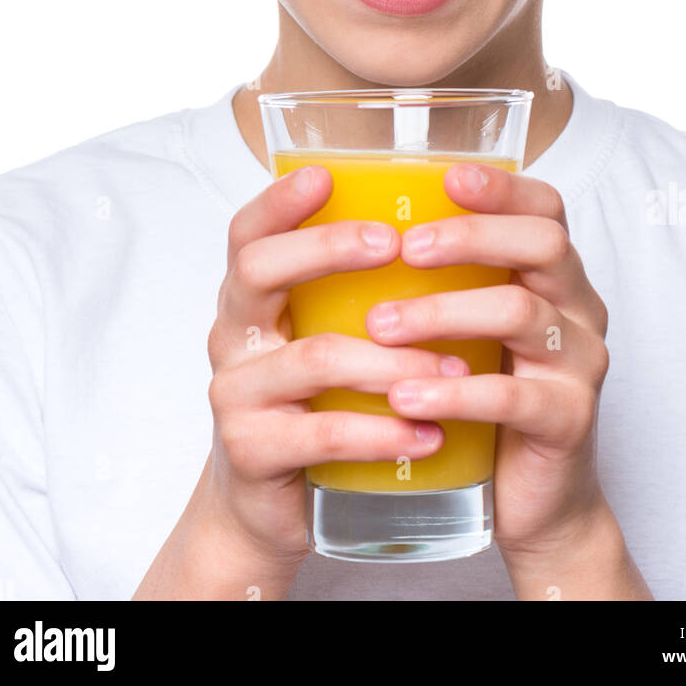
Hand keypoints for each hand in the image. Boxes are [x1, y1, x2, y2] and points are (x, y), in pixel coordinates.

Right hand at [202, 165, 465, 570]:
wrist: (266, 512)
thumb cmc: (312, 407)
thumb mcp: (322, 338)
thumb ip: (353, 293)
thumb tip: (440, 227)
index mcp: (250, 299)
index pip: (248, 233)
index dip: (279, 200)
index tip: (326, 174)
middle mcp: (233, 336)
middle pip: (260, 271)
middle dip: (328, 249)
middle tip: (393, 244)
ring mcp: (236, 395)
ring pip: (313, 358)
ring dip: (391, 360)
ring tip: (453, 366)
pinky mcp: (252, 452)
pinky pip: (323, 433)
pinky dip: (382, 432)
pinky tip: (427, 435)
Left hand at [373, 162, 610, 558]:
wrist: (531, 501)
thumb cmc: (486, 398)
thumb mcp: (467, 329)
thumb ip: (440, 280)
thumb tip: (353, 227)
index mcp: (554, 275)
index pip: (544, 208)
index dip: (501, 187)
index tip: (446, 176)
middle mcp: (578, 308)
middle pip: (543, 244)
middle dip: (471, 236)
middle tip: (405, 247)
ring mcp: (580, 364)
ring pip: (520, 313)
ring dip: (443, 312)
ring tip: (381, 325)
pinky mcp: (569, 421)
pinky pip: (513, 397)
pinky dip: (454, 391)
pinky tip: (407, 394)